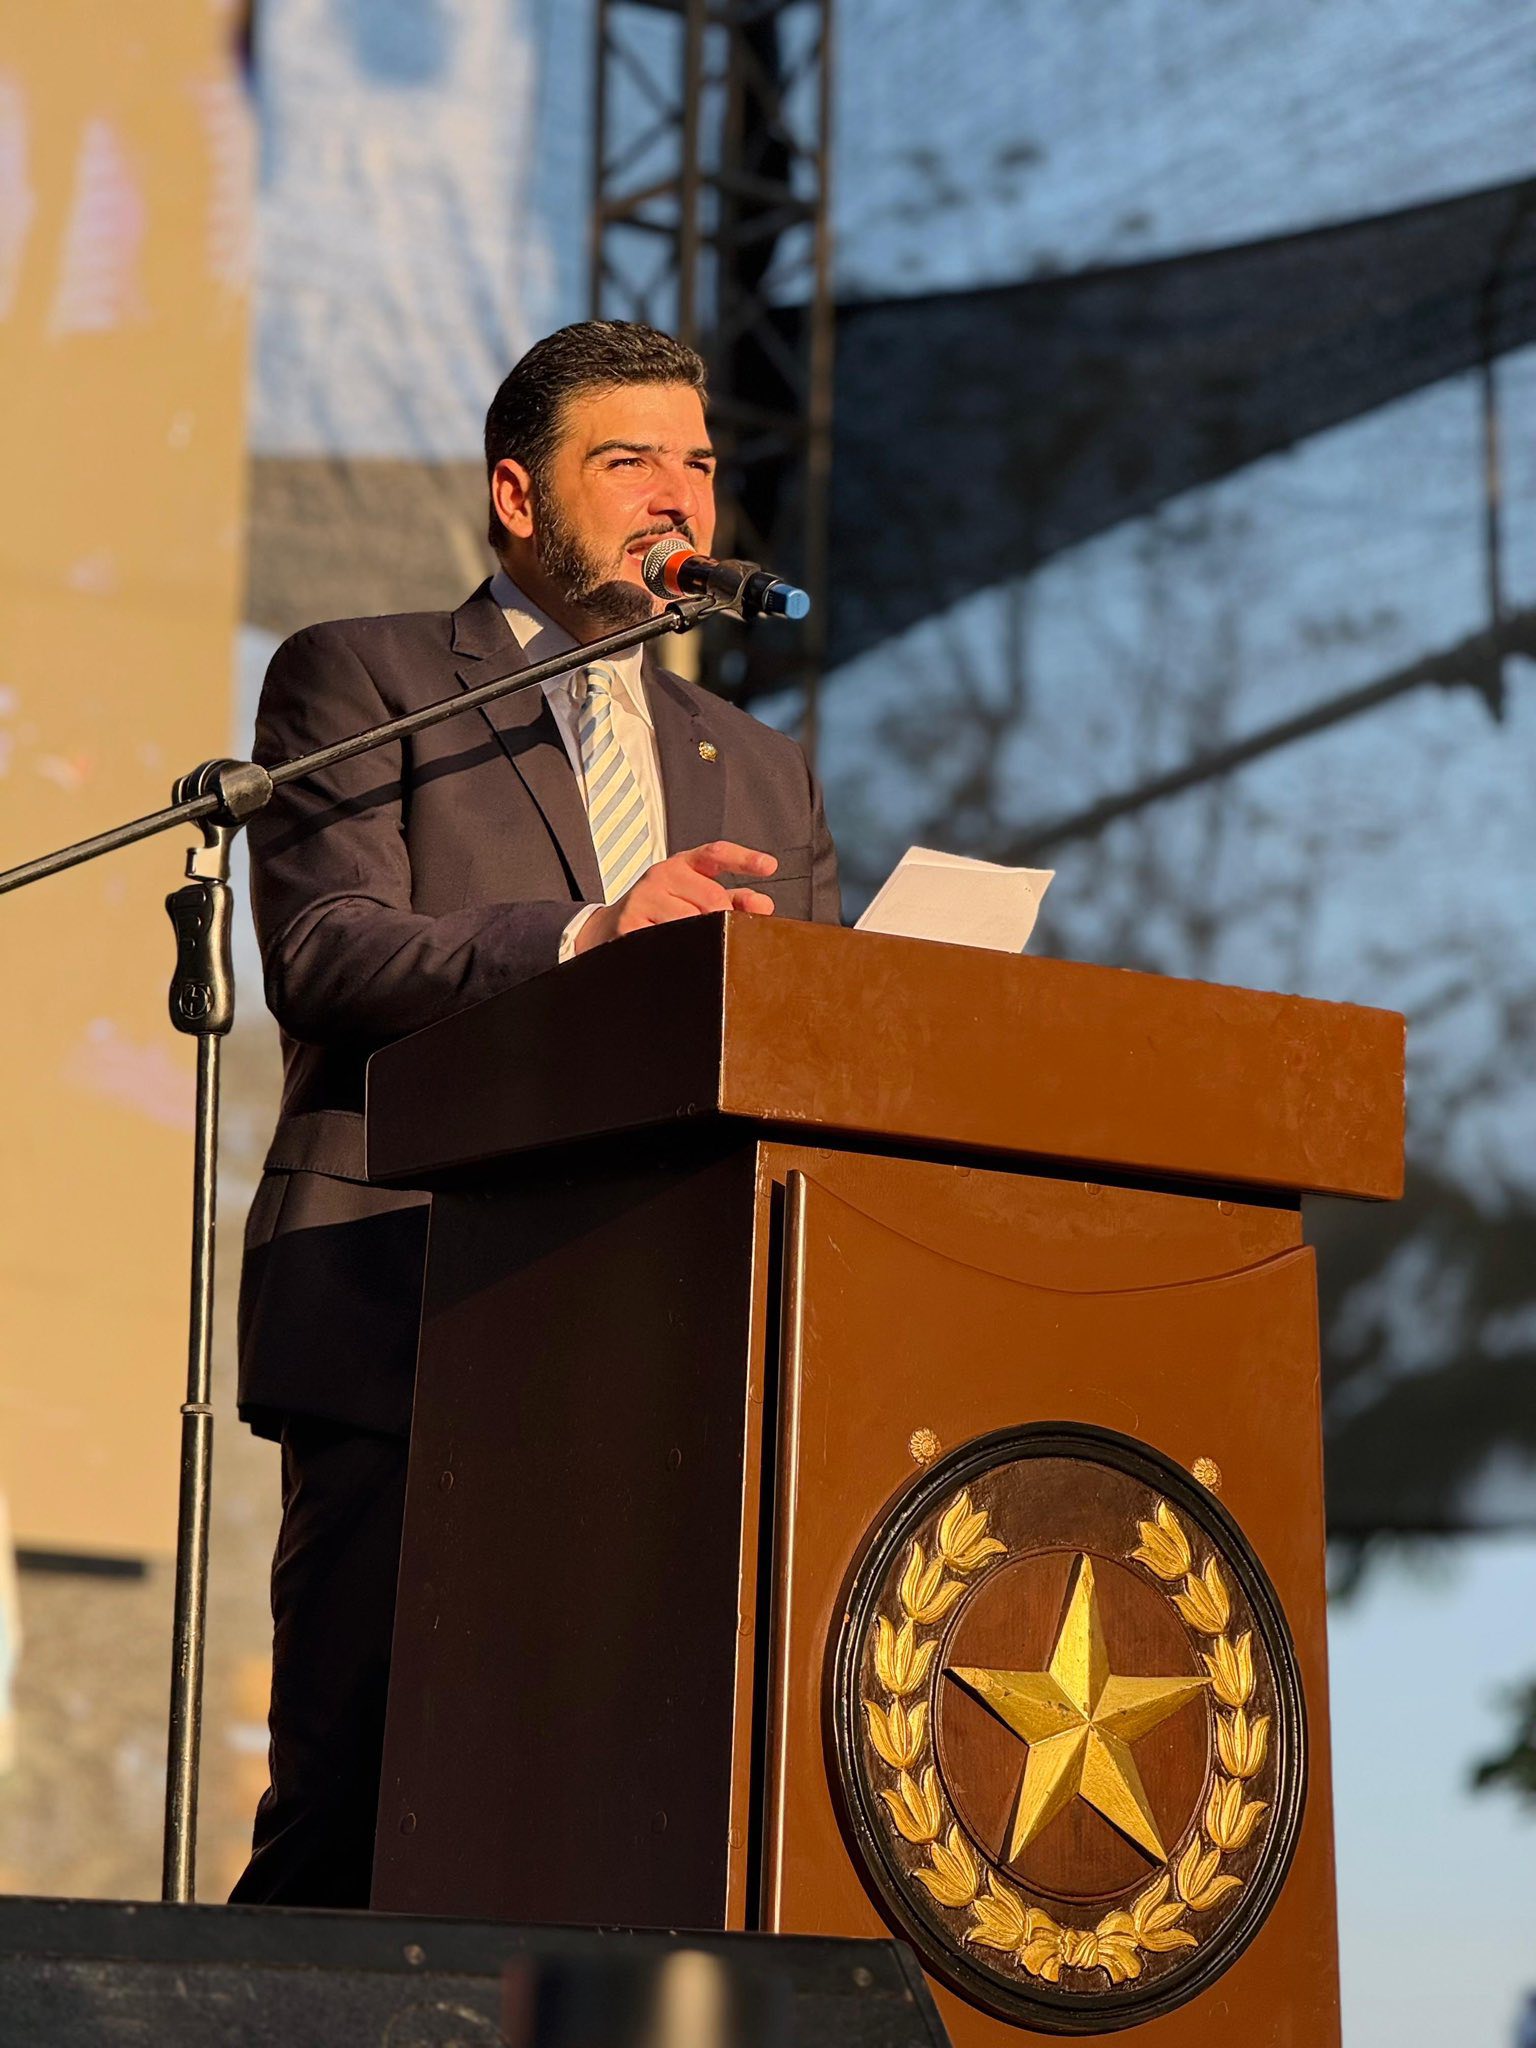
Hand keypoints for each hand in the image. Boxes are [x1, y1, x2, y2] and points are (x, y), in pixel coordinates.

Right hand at [574, 841, 777, 952]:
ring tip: (701, 944)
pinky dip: (679, 948)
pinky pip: (665, 939)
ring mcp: (644, 898)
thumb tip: (762, 904)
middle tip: (729, 933)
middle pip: (711, 896)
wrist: (609, 928)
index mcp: (682, 865)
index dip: (744, 859)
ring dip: (703, 937)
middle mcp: (663, 875)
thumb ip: (732, 899)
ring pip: (689, 920)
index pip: (716, 854)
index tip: (769, 866)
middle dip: (726, 918)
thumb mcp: (694, 898)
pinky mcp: (629, 924)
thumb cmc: (659, 911)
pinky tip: (679, 949)